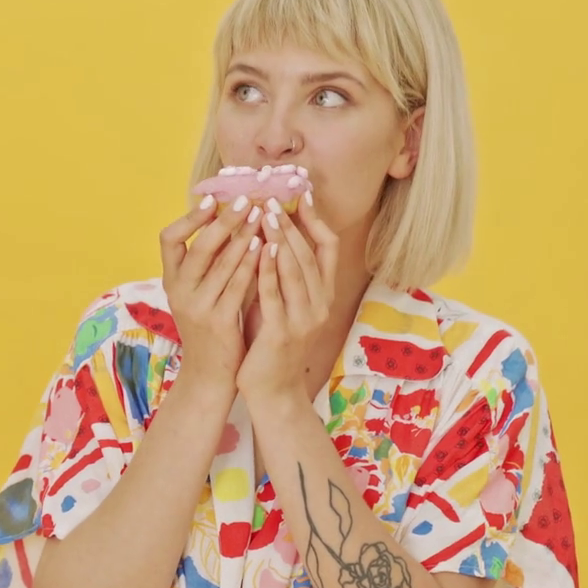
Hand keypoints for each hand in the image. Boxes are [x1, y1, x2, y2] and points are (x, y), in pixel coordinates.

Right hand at [158, 192, 263, 389]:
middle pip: (199, 247)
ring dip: (243, 236)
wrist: (210, 373)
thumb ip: (208, 262)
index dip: (189, 217)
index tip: (211, 199)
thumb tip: (227, 219)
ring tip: (261, 215)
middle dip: (225, 220)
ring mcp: (197, 307)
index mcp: (171, 280)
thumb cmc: (211, 325)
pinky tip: (266, 247)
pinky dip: (251, 263)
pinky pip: (237, 286)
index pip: (168, 239)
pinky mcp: (218, 322)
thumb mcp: (200, 292)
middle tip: (247, 200)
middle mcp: (178, 292)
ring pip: (221, 264)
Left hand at [239, 193, 342, 402]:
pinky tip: (260, 249)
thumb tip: (270, 233)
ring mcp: (305, 319)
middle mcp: (320, 304)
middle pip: (310, 253)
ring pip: (296, 270)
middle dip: (292, 223)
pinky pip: (276, 295)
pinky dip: (269, 270)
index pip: (327, 248)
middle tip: (274, 198)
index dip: (315, 220)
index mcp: (322, 294)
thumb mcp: (280, 302)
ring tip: (266, 214)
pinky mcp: (283, 333)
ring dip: (281, 239)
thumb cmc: (271, 343)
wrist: (273, 391)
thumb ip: (281, 274)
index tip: (300, 196)